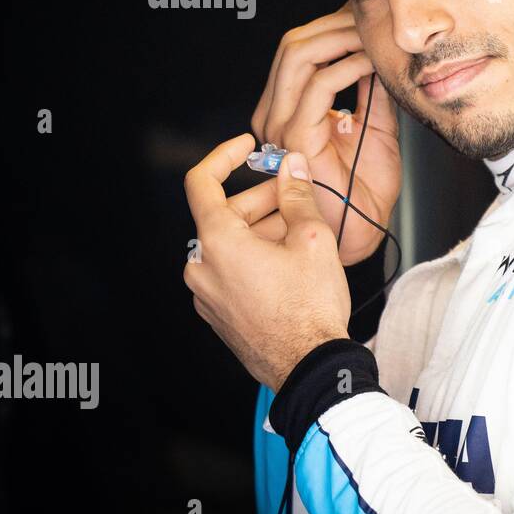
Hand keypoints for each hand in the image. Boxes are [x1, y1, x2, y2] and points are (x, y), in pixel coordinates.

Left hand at [184, 133, 350, 390]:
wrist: (309, 365)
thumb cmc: (310, 309)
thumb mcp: (312, 238)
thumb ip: (297, 195)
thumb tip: (292, 167)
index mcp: (217, 243)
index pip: (201, 182)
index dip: (224, 156)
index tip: (246, 148)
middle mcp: (202, 268)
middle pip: (224, 215)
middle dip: (261, 199)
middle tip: (295, 193)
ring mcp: (207, 295)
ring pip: (230, 245)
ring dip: (261, 230)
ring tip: (301, 231)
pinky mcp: (219, 314)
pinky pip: (232, 272)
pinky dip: (255, 257)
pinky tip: (290, 262)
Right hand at [250, 5, 400, 264]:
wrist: (365, 228)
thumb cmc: (366, 188)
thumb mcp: (374, 124)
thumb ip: (369, 88)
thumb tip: (376, 50)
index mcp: (288, 108)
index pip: (299, 49)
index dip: (332, 27)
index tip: (368, 18)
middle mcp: (276, 114)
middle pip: (293, 44)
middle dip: (335, 24)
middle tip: (373, 20)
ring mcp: (280, 125)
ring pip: (299, 56)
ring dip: (342, 38)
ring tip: (374, 36)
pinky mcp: (295, 138)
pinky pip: (317, 86)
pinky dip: (347, 66)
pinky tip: (370, 62)